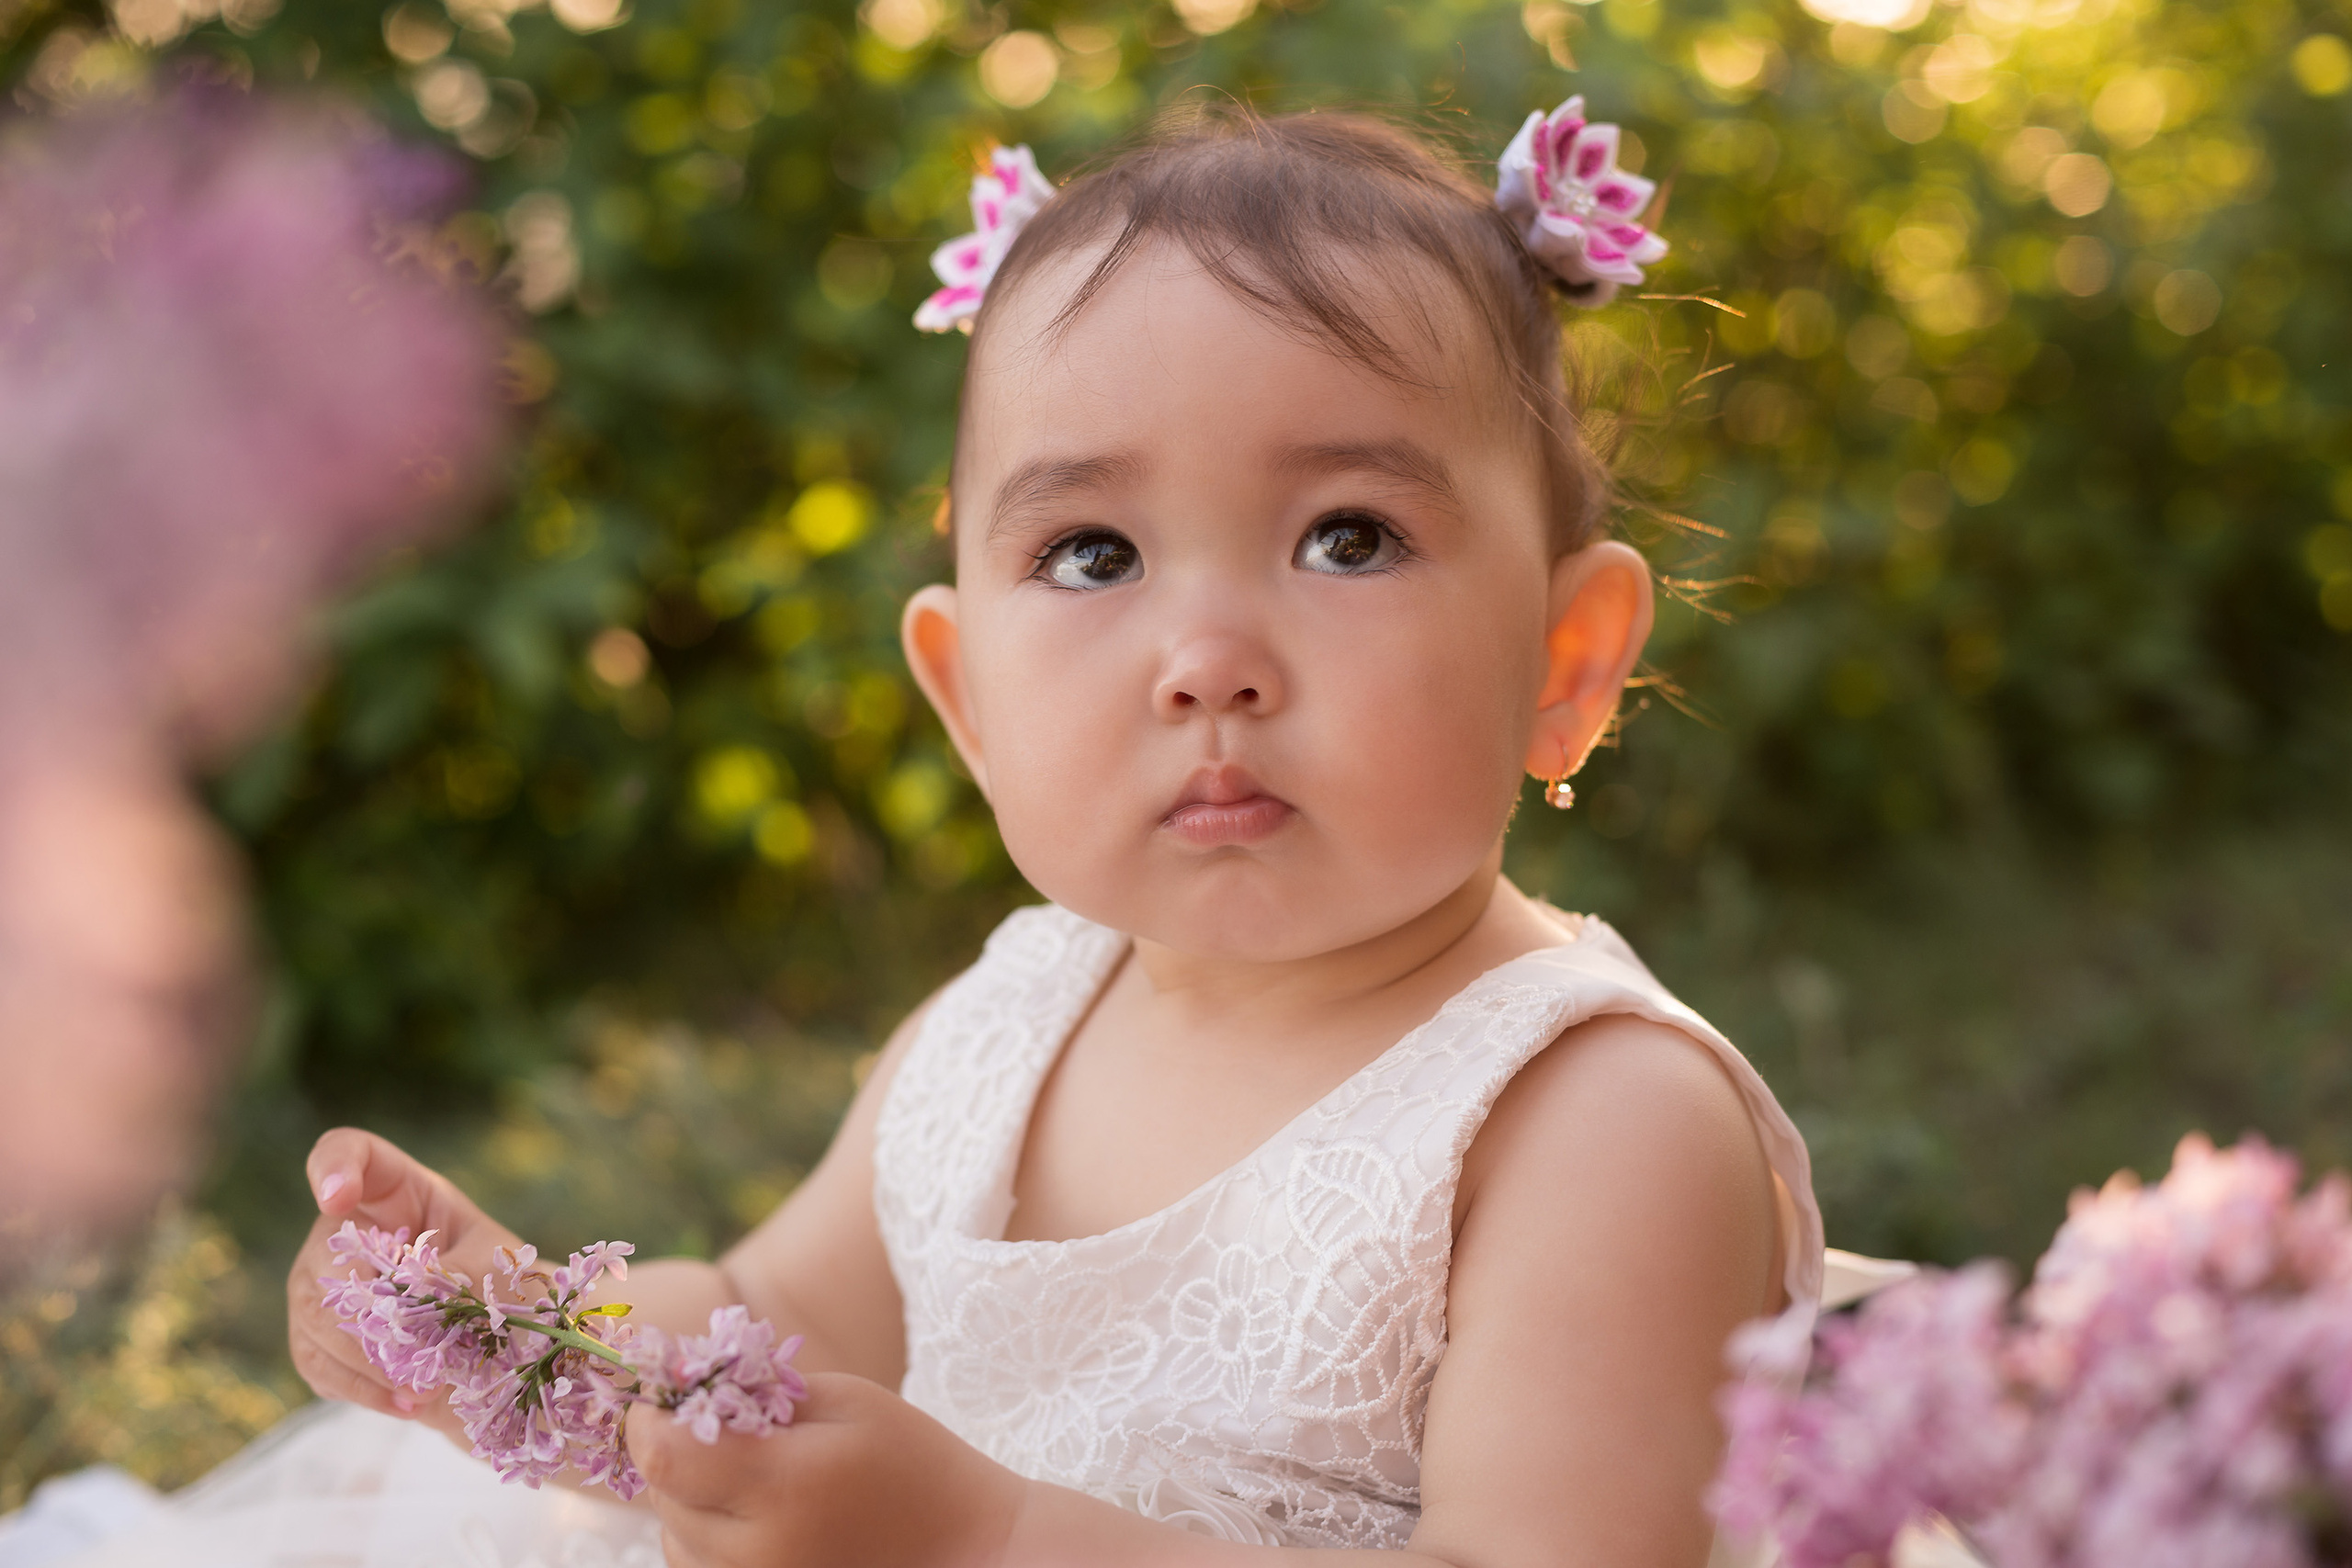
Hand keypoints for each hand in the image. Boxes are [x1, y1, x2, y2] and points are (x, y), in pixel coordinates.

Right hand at [284, 1126, 522, 1437]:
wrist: (498, 1344)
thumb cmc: (502, 1285)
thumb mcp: (499, 1267)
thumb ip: (463, 1273)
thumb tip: (411, 1298)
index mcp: (396, 1191)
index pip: (348, 1153)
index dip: (332, 1167)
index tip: (336, 1198)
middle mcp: (347, 1232)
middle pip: (326, 1256)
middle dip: (368, 1307)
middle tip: (415, 1349)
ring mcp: (322, 1284)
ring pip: (314, 1315)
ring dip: (366, 1358)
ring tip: (421, 1389)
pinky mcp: (317, 1338)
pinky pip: (315, 1362)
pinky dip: (359, 1387)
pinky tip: (404, 1403)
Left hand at [628, 1373, 1025, 1567]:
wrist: (967, 1551)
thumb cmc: (913, 1464)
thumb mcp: (847, 1400)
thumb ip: (760, 1392)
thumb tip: (685, 1387)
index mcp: (781, 1485)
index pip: (663, 1455)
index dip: (646, 1419)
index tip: (660, 1396)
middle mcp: (755, 1552)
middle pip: (663, 1496)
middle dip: (671, 1452)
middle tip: (710, 1422)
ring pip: (672, 1539)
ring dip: (686, 1498)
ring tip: (744, 1473)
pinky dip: (705, 1538)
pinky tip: (752, 1512)